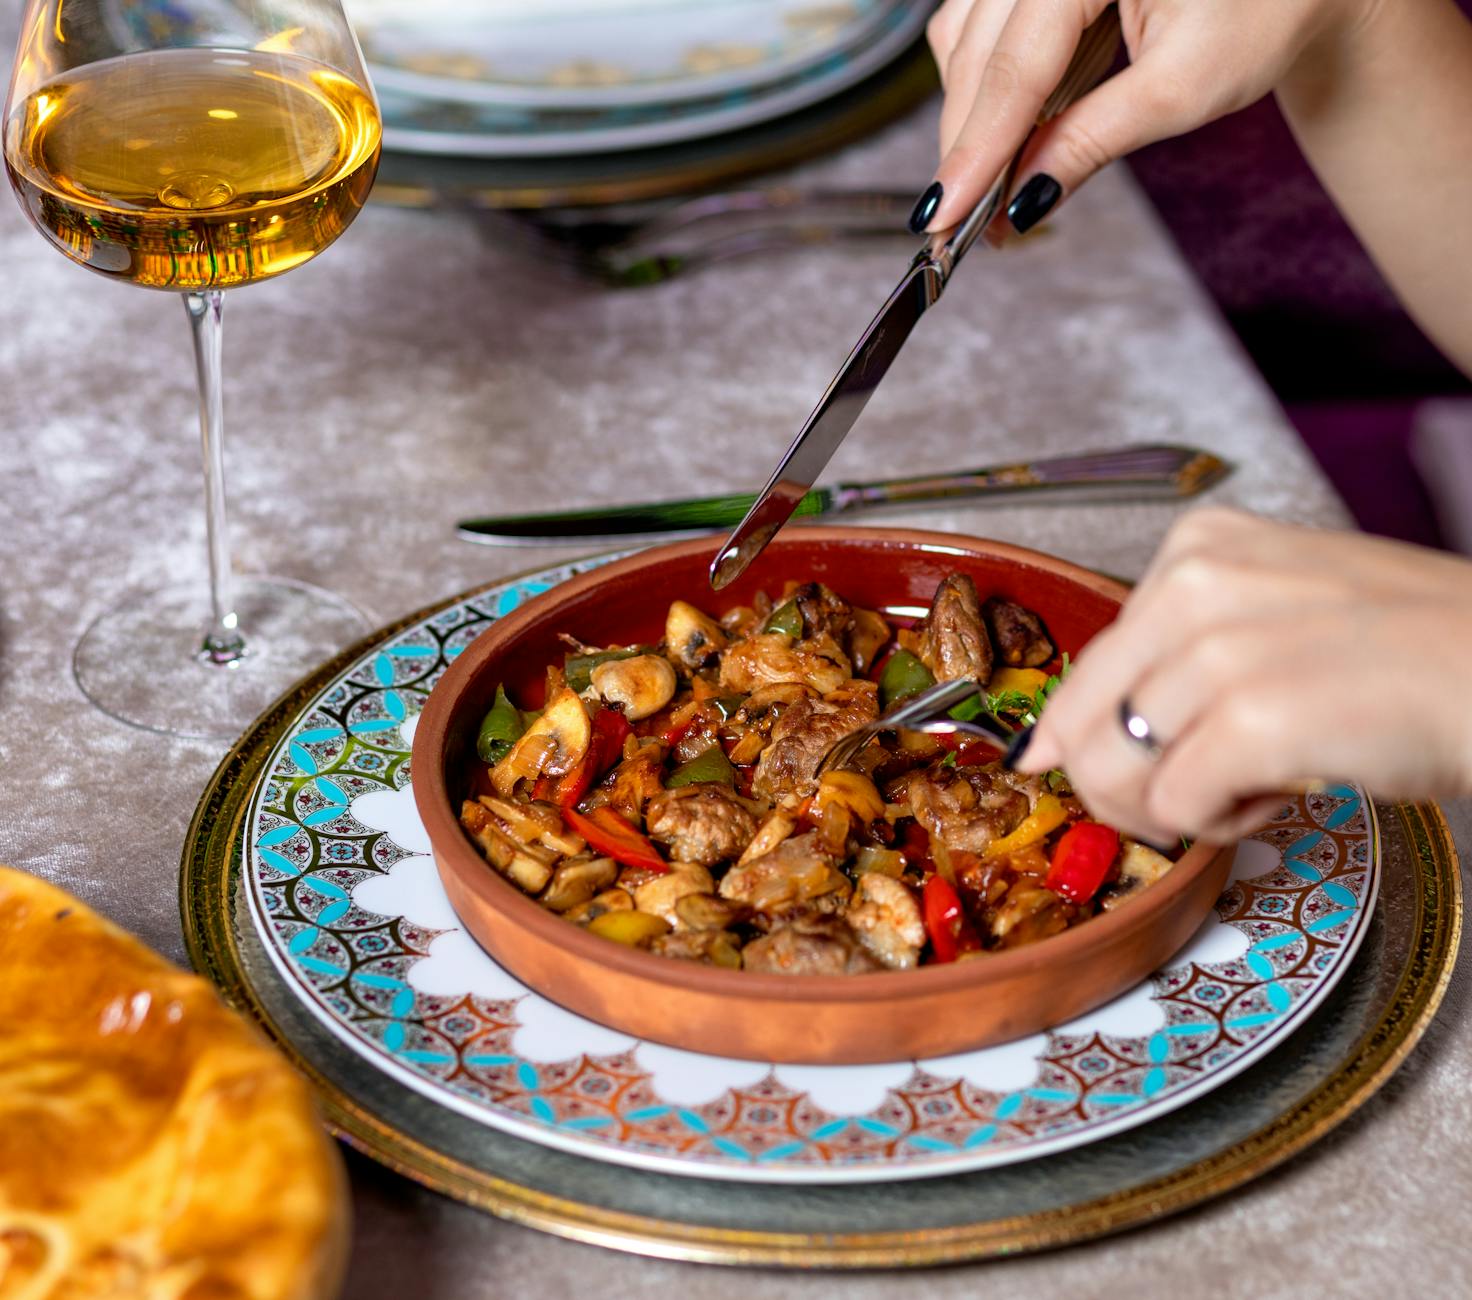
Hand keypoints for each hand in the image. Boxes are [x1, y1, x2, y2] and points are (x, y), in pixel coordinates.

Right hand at [917, 0, 1381, 234]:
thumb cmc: (1264, 9)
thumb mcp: (1185, 87)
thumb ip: (1093, 140)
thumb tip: (1024, 199)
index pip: (1014, 68)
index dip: (976, 151)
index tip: (943, 217)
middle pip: (977, 55)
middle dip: (969, 146)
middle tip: (965, 227)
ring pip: (964, 40)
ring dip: (971, 118)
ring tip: (990, 187)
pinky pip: (977, 25)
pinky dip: (984, 85)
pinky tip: (1004, 132)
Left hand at [1014, 508, 1471, 842]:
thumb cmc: (1407, 654)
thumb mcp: (1273, 611)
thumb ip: (1175, 653)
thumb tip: (1056, 740)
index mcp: (1194, 549)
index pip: (1086, 671)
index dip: (1097, 738)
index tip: (1130, 757)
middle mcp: (1193, 584)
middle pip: (1080, 726)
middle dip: (1119, 787)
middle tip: (1187, 798)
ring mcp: (1220, 649)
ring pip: (1110, 773)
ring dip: (1173, 807)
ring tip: (1247, 785)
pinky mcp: (1254, 719)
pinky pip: (1175, 808)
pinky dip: (1220, 825)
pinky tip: (1280, 794)